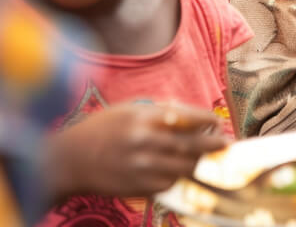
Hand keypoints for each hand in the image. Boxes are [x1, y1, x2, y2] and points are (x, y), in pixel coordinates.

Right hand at [45, 102, 227, 199]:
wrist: (70, 159)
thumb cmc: (101, 128)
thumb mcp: (128, 109)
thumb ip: (158, 112)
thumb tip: (188, 115)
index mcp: (144, 117)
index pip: (187, 117)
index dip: (206, 120)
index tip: (216, 121)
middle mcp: (146, 141)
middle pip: (191, 144)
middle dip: (212, 144)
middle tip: (225, 143)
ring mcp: (142, 167)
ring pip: (184, 167)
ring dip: (198, 162)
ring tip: (204, 157)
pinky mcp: (138, 187)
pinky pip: (169, 184)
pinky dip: (178, 177)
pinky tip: (180, 170)